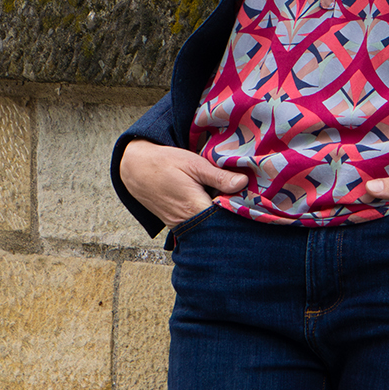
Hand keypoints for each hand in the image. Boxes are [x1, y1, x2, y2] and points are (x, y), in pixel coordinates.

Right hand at [120, 140, 247, 227]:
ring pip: (209, 226)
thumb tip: (243, 182)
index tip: (252, 198)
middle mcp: (189, 223)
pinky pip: (199, 224)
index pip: (226, 217)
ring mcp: (182, 226)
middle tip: (244, 197)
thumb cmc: (164, 163)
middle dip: (233, 213)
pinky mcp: (178, 225)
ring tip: (231, 198)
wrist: (135, 169)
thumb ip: (218, 176)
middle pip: (220, 225)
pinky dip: (208, 215)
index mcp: (195, 208)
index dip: (241, 209)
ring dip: (221, 214)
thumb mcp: (193, 163)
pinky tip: (215, 201)